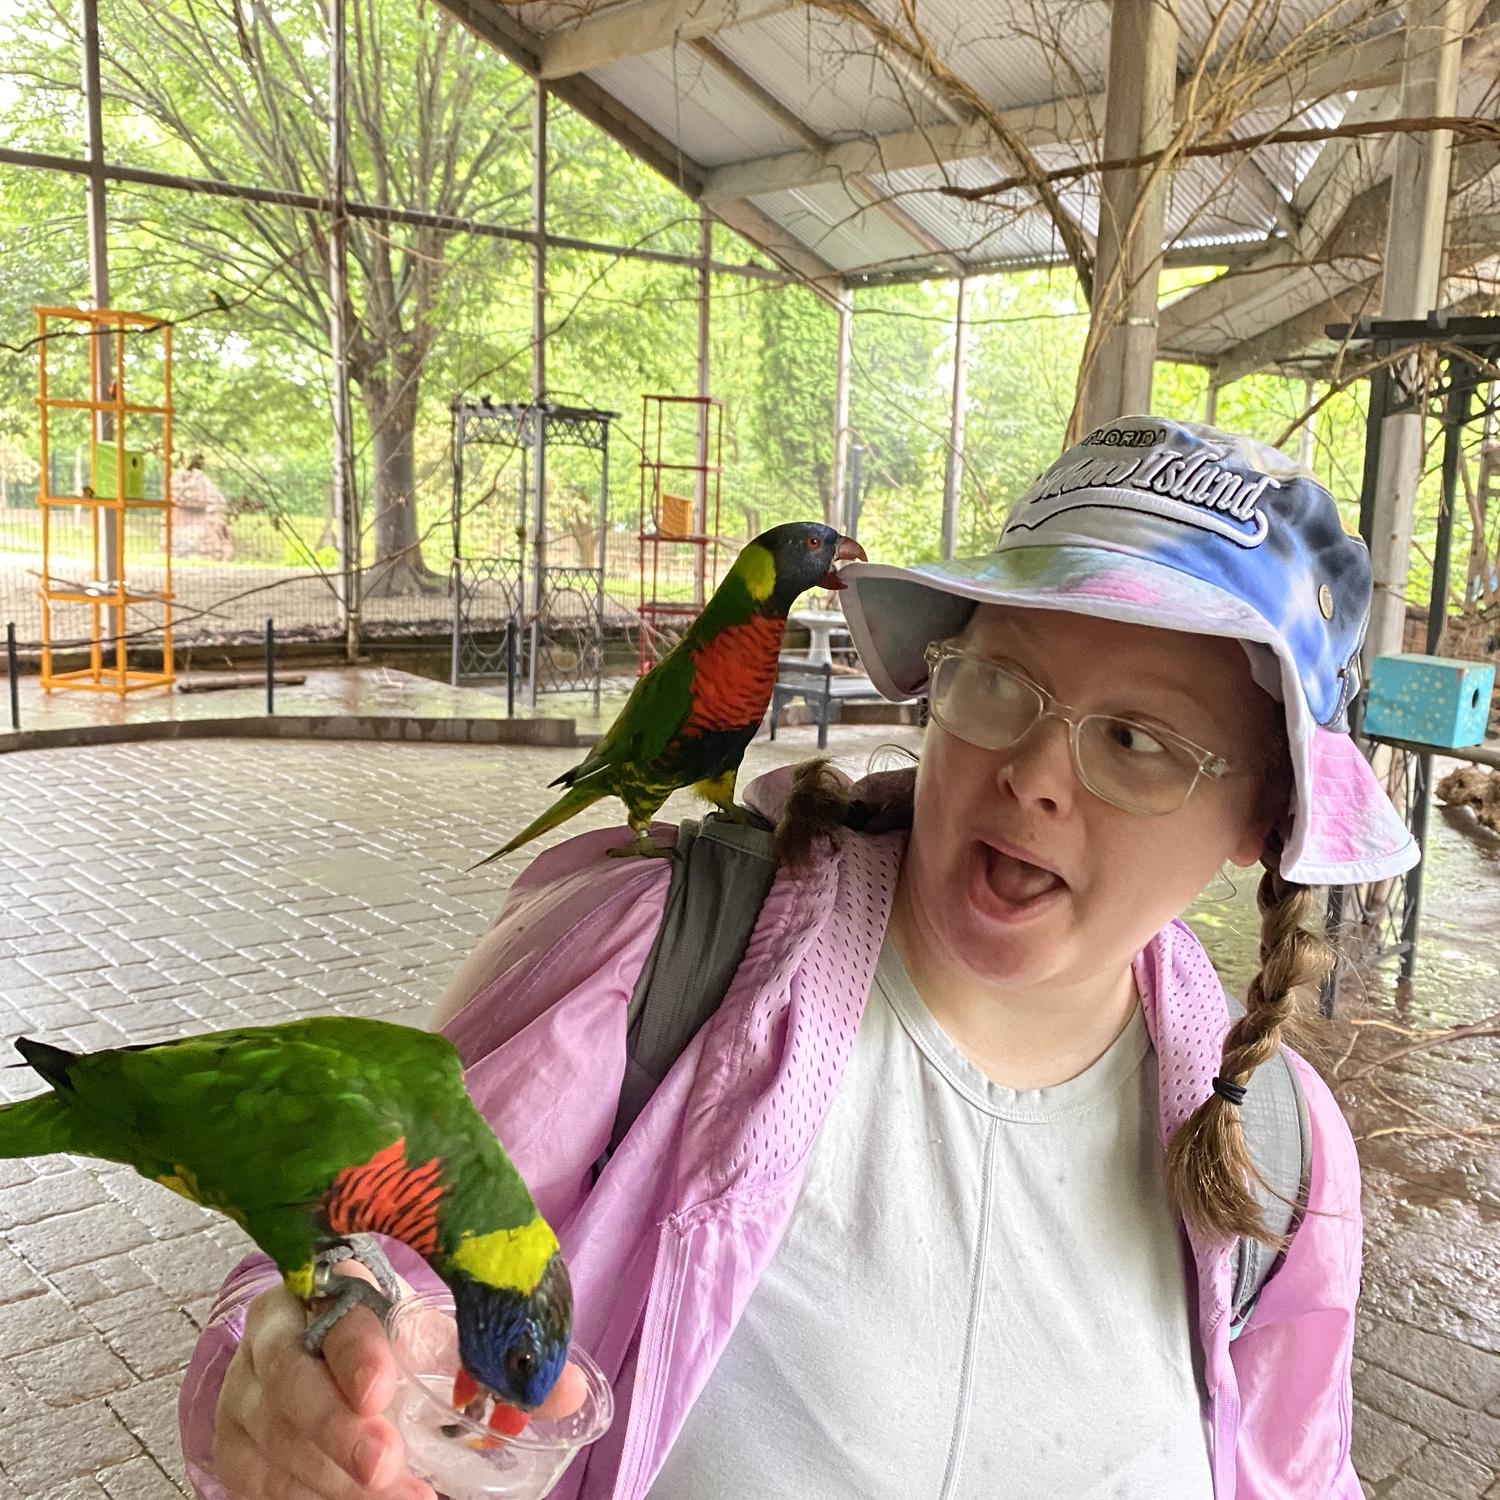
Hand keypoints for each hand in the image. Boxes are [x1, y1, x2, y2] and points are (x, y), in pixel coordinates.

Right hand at [213, 1263, 434, 1499]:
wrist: (319, 1362)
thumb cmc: (376, 1337)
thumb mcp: (404, 1324)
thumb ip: (434, 1343)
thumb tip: (494, 1379)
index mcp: (316, 1291)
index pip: (334, 1316)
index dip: (356, 1355)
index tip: (381, 1392)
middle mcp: (267, 1338)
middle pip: (291, 1382)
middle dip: (339, 1430)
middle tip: (384, 1463)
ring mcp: (241, 1396)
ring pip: (277, 1442)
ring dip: (337, 1479)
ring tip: (400, 1496)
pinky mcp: (232, 1448)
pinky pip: (262, 1482)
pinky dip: (312, 1497)